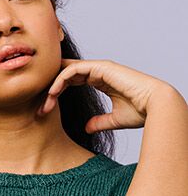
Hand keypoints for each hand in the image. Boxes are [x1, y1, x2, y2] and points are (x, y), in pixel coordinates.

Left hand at [36, 58, 169, 131]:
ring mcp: (100, 68)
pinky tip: (53, 93)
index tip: (46, 110)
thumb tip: (87, 128)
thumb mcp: (114, 120)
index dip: (57, 92)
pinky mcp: (101, 67)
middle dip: (51, 90)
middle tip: (41, 109)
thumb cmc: (140, 112)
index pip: (71, 80)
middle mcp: (99, 72)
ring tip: (45, 102)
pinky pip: (74, 70)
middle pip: (66, 75)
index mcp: (101, 80)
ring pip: (67, 71)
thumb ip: (99, 122)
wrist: (154, 107)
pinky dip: (61, 80)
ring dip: (53, 86)